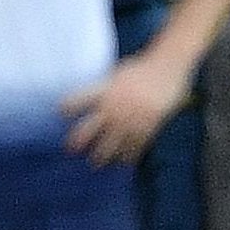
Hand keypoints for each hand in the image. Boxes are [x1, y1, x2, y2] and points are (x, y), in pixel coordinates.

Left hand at [62, 51, 191, 166]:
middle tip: (70, 150)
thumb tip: (92, 101)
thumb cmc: (142, 67)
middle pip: (88, 130)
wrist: (168, 65)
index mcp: (105, 89)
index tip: (61, 114)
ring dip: (100, 156)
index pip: (77, 101)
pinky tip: (122, 162)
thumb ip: (105, 88)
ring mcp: (130, 118)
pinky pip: (133, 148)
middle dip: (77, 142)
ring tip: (95, 163)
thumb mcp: (118, 73)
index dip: (67, 108)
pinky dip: (127, 157)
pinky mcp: (147, 126)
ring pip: (109, 145)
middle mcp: (114, 105)